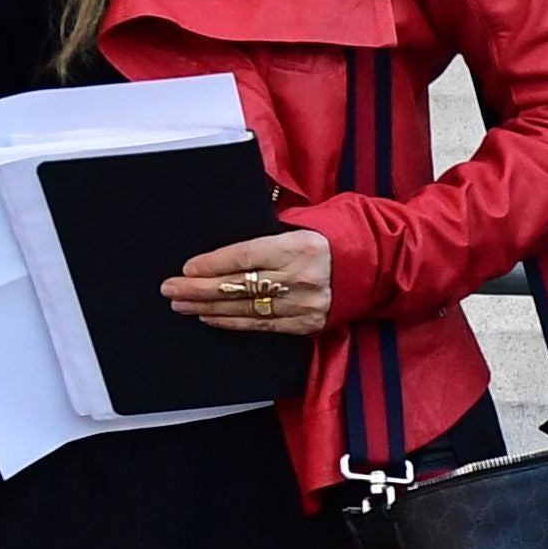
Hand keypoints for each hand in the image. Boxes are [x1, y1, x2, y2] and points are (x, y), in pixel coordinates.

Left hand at [166, 230, 333, 335]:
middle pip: (239, 286)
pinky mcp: (308, 324)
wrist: (377, 264)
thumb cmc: (333, 238)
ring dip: (208, 308)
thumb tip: (227, 247)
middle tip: (171, 289)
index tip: (187, 268)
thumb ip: (267, 234)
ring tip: (181, 304)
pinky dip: (232, 322)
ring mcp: (305, 305)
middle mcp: (301, 278)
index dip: (212, 264)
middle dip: (199, 289)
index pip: (245, 257)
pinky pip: (262, 325)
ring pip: (245, 309)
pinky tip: (210, 317)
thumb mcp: (304, 223)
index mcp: (300, 247)